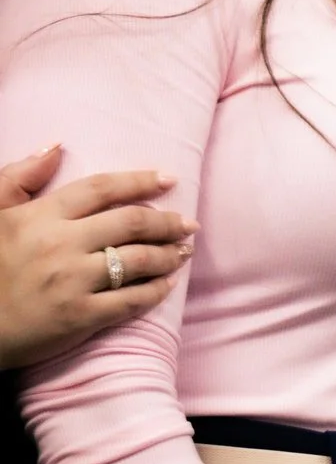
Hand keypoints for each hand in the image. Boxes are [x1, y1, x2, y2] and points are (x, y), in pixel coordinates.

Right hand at [0, 147, 195, 370]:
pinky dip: (156, 291)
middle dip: (167, 221)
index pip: (101, 188)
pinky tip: (167, 285)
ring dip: (169, 254)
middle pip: (132, 222)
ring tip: (183, 251)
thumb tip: (56, 146)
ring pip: (139, 260)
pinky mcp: (79, 317)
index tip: (169, 179)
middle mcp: (60, 245)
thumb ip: (19, 177)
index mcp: (39, 216)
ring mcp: (72, 282)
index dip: (140, 181)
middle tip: (188, 224)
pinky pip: (131, 301)